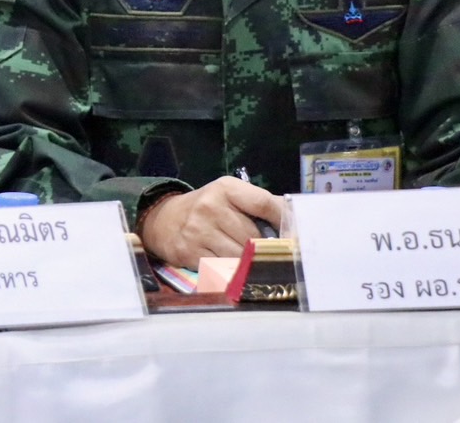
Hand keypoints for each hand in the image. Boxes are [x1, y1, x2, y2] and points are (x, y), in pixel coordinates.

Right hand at [138, 177, 281, 268]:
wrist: (164, 220)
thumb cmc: (207, 209)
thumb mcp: (230, 196)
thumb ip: (260, 206)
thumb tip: (295, 221)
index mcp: (226, 188)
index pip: (265, 204)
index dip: (284, 221)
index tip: (295, 235)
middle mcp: (210, 206)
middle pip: (254, 237)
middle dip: (260, 247)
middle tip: (260, 250)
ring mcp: (198, 230)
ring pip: (240, 256)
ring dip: (246, 261)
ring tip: (242, 257)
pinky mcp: (190, 252)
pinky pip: (223, 268)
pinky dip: (230, 270)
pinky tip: (226, 263)